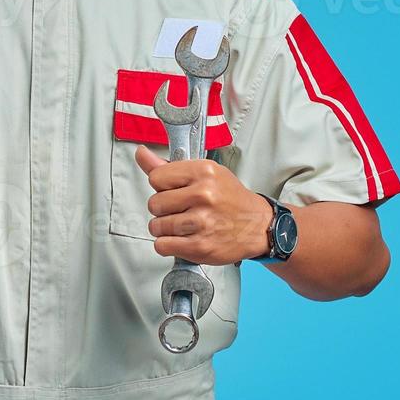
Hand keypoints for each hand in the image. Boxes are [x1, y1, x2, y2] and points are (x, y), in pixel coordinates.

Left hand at [134, 145, 273, 264]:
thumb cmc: (230, 198)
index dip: (161, 186)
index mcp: (203, 172)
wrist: (258, 225)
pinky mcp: (200, 246)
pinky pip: (162, 246)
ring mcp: (202, 222)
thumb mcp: (205, 173)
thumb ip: (169, 166)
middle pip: (154, 203)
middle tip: (180, 209)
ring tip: (182, 225)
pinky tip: (182, 238)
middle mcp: (203, 195)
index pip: (156, 177)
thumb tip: (141, 153)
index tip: (173, 190)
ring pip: (156, 226)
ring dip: (164, 228)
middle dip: (162, 209)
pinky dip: (168, 244)